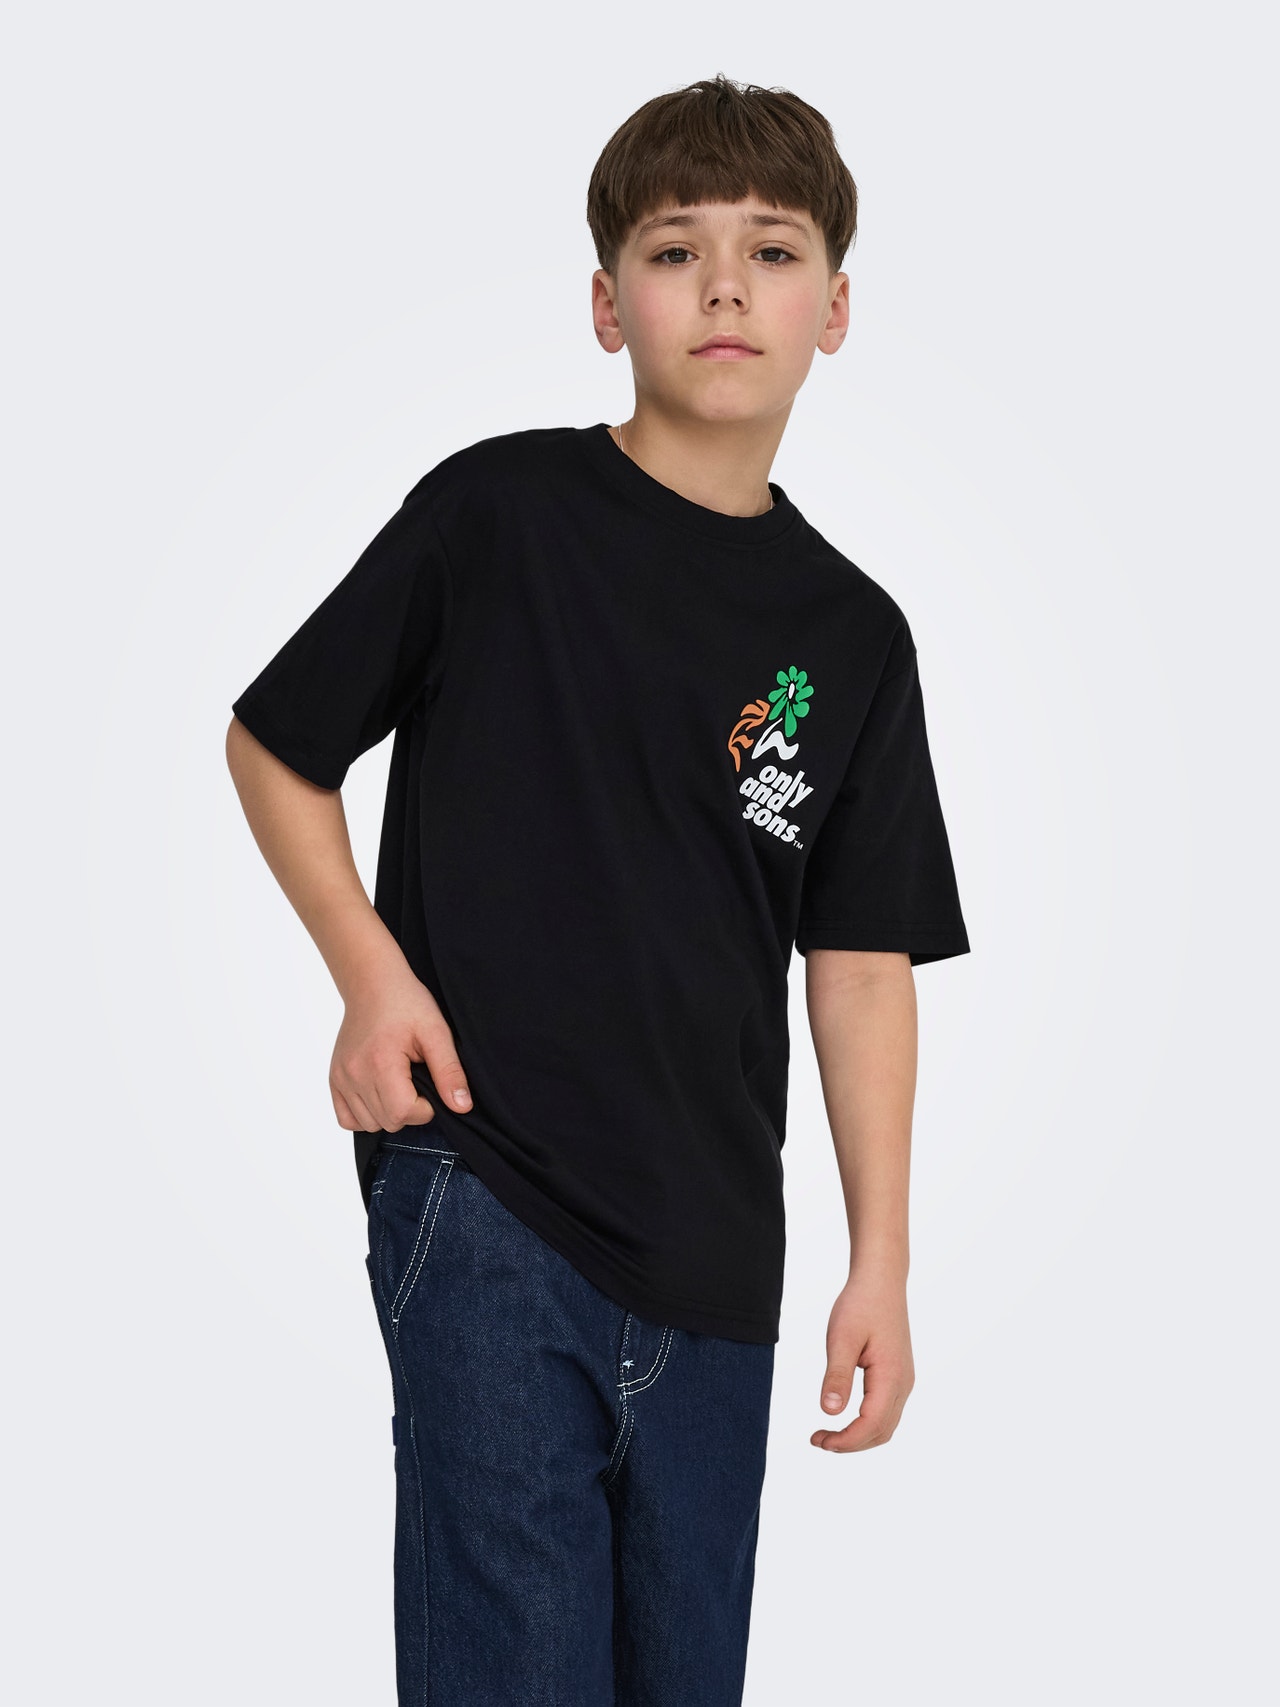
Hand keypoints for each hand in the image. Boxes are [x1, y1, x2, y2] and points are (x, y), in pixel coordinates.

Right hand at [330, 969, 472, 1133]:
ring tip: (399, 1085)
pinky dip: (365, 1115)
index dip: (426, 1108)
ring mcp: (341, 1077)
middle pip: (388, 1122)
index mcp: (381, 1063)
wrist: (373, 984)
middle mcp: (355, 1074)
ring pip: (368, 1124)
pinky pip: (346, 1118)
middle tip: (417, 1082)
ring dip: (389, 1114)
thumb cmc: (406, 1003)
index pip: (403, 1113)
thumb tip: (462, 1106)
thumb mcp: (437, 1032)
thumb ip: (449, 1072)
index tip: (430, 1085)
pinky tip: (380, 1094)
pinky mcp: (334, 1078)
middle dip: (410, 1111)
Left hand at [810, 1268, 914, 1452]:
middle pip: (881, 1432)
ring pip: (886, 1424)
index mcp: (891, 1377)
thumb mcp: (841, 1339)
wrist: (881, 1281)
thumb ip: (837, 1376)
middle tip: (818, 1440)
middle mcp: (903, 1383)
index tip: (819, 1440)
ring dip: (859, 1436)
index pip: (871, 1425)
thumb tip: (830, 1413)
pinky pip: (887, 1410)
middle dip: (851, 1443)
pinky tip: (845, 1416)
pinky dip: (867, 1423)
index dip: (846, 1441)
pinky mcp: (899, 1374)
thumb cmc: (860, 1305)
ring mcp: (904, 1380)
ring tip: (828, 1433)